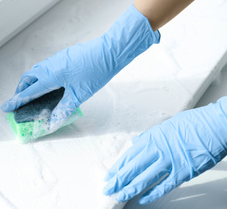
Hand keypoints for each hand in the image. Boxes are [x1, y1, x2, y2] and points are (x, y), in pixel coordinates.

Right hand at [1, 5, 159, 131]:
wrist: (110, 50)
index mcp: (51, 76)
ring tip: (32, 93)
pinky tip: (49, 82)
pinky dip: (40, 76)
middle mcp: (50, 65)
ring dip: (30, 82)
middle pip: (28, 78)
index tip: (5, 107)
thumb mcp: (79, 94)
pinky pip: (45, 66)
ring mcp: (56, 59)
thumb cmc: (96, 71)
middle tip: (19, 101)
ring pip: (36, 71)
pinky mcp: (63, 56)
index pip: (29, 92)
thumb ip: (63, 109)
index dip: (17, 101)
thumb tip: (52, 122)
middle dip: (21, 90)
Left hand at [103, 97, 226, 203]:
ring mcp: (170, 161)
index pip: (129, 156)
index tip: (110, 175)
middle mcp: (157, 150)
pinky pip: (164, 185)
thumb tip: (137, 143)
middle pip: (133, 168)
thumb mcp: (165, 126)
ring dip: (131, 188)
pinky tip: (143, 199)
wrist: (214, 125)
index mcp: (151, 138)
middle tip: (108, 188)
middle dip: (118, 180)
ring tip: (120, 195)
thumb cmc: (192, 123)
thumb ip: (149, 137)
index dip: (117, 168)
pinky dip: (153, 193)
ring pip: (145, 178)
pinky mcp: (183, 172)